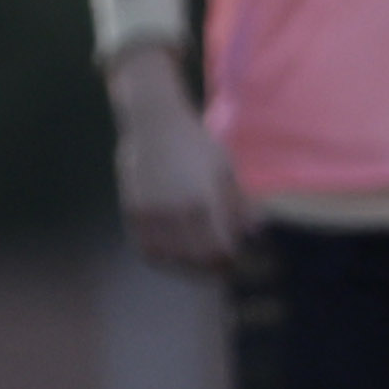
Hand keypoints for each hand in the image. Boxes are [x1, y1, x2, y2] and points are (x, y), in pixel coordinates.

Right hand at [108, 44, 248, 275]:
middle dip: (209, 266)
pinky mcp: (134, 210)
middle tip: (218, 264)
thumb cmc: (195, 143)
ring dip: (183, 263)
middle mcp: (175, 211)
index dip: (228, 260)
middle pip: (194, 258)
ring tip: (194, 260)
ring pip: (168, 257)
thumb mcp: (225, 169)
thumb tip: (254, 233)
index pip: (218, 249)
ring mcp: (151, 212)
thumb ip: (238, 204)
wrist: (153, 122)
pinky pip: (146, 246)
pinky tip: (171, 251)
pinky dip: (160, 254)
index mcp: (203, 201)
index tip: (234, 260)